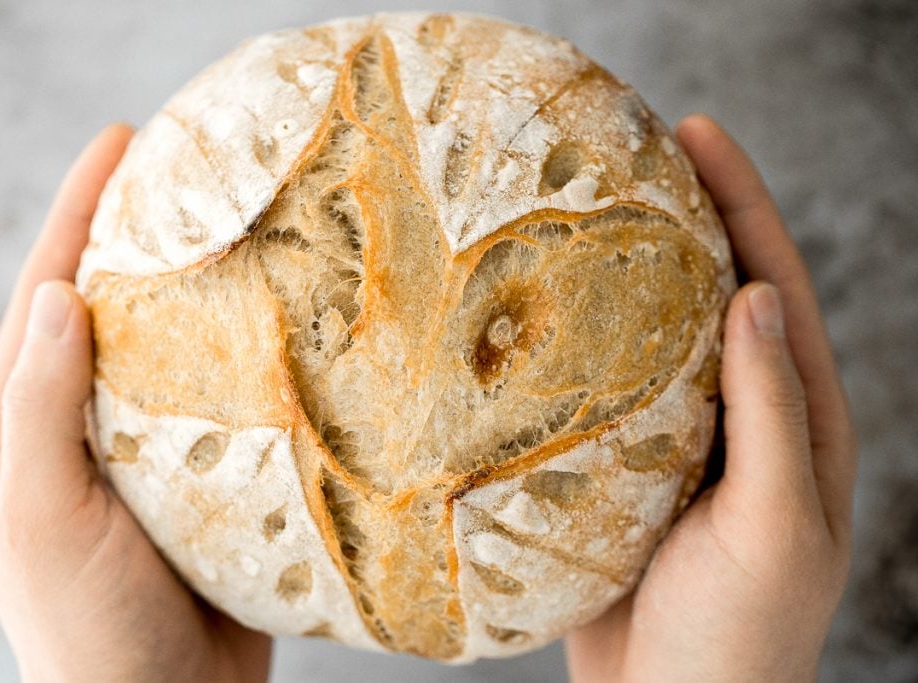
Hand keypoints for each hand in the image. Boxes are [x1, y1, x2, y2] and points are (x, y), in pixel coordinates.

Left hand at [0, 124, 271, 682]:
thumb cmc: (87, 629)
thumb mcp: (45, 519)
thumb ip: (39, 411)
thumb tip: (56, 294)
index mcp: (22, 427)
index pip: (47, 294)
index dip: (79, 213)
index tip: (121, 143)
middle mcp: (76, 428)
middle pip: (105, 305)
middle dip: (135, 230)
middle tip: (187, 167)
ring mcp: (136, 451)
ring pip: (163, 347)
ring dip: (193, 285)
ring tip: (236, 226)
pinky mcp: (192, 477)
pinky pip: (211, 397)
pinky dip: (235, 353)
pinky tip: (273, 328)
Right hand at [564, 115, 856, 681]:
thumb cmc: (740, 637)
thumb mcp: (773, 524)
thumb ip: (770, 412)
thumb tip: (758, 294)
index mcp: (797, 420)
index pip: (774, 286)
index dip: (742, 204)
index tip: (697, 133)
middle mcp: (741, 417)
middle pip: (713, 292)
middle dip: (685, 214)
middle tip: (635, 147)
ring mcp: (678, 439)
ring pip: (652, 334)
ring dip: (626, 271)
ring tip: (584, 209)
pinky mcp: (622, 467)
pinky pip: (603, 387)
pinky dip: (580, 341)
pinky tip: (542, 314)